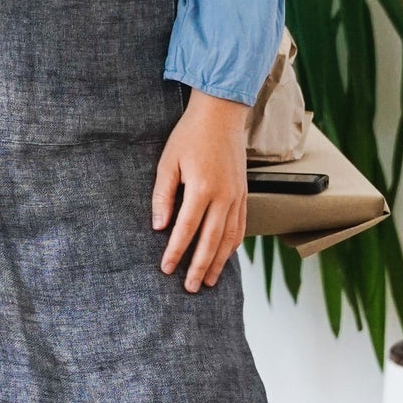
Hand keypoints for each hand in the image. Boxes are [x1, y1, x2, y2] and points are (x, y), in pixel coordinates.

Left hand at [152, 90, 249, 292]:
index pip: (187, 229)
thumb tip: (159, 226)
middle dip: (199, 266)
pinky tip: (225, 256)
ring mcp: (238, 196)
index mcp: (202, 188)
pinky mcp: (244, 193)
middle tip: (189, 287)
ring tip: (208, 281)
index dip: (176, 251)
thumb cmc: (190, 135)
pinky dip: (233, 245)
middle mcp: (224, 196)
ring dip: (219, 262)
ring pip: (230, 238)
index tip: (166, 269)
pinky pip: (240, 226)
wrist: (221, 114)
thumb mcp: (168, 162)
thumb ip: (163, 195)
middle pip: (212, 241)